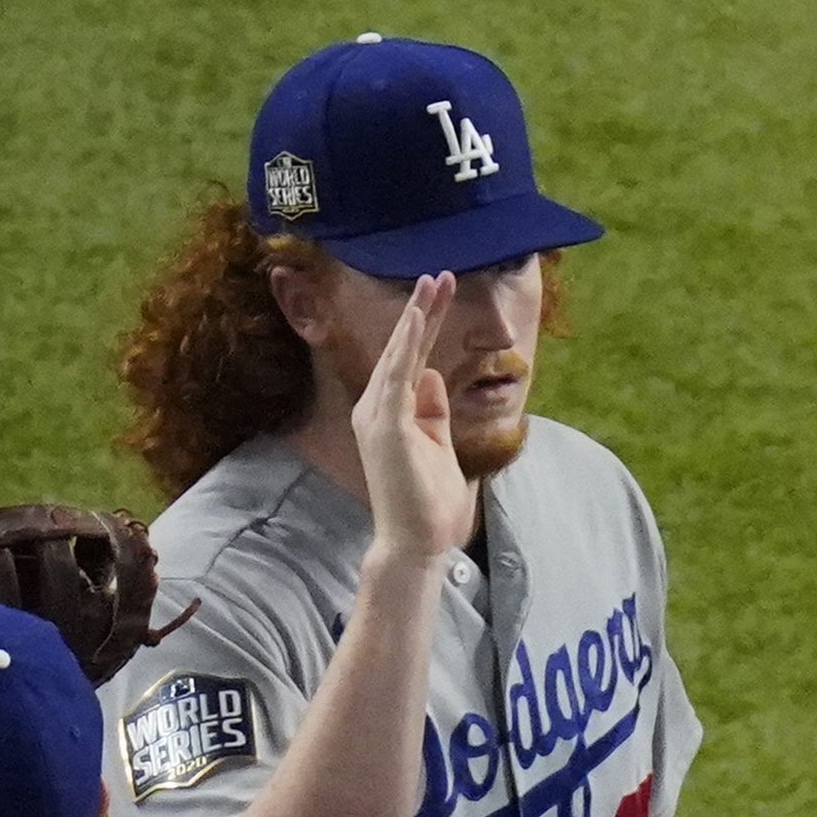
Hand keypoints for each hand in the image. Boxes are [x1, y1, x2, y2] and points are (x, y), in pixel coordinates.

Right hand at [350, 273, 470, 566]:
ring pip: (398, 354)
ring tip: (434, 282)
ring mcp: (377, 415)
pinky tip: (418, 316)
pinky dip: (406, 344)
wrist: (414, 542)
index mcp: (389, 412)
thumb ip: (433, 413)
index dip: (425, 325)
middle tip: (441, 274)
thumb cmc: (427, 503)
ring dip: (417, 316)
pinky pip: (396, 375)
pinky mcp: (386, 426)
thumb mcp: (438, 447)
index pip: (410, 359)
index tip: (441, 293)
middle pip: (402, 348)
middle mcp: (376, 408)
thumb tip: (432, 377)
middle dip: (422, 309)